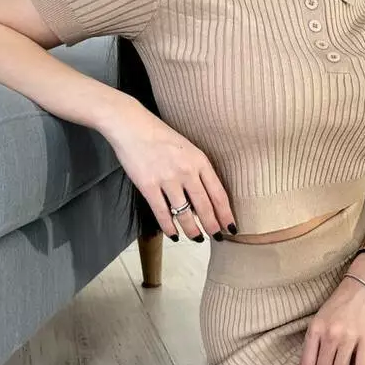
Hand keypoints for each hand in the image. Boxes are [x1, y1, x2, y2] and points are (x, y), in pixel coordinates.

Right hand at [100, 96, 235, 240]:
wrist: (132, 126)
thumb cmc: (161, 137)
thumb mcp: (188, 149)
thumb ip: (198, 170)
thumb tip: (205, 198)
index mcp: (200, 161)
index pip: (218, 193)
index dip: (226, 214)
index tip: (231, 227)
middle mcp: (186, 171)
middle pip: (204, 206)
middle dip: (212, 226)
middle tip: (217, 238)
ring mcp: (167, 179)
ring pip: (185, 213)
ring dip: (192, 230)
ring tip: (196, 238)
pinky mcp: (148, 186)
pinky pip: (162, 213)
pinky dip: (169, 227)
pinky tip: (173, 235)